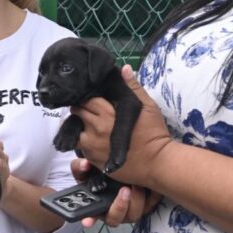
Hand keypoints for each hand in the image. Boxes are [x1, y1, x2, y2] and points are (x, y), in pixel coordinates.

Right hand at [70, 158, 161, 227]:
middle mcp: (113, 212)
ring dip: (136, 200)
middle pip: (116, 217)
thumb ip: (81, 167)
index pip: (92, 217)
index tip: (87, 221)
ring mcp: (129, 211)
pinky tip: (151, 186)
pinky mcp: (145, 206)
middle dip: (120, 206)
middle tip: (124, 190)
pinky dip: (152, 197)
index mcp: (97, 206)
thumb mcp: (86, 170)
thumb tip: (85, 164)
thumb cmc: (100, 174)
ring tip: (137, 184)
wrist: (121, 171)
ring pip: (134, 214)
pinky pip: (151, 205)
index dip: (89, 219)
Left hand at [71, 65, 172, 185]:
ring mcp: (93, 146)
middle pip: (77, 112)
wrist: (159, 165)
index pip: (86, 99)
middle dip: (80, 109)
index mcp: (108, 113)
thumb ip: (134, 87)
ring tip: (87, 126)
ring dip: (77, 126)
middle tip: (88, 110)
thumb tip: (124, 68)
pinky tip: (92, 140)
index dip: (87, 97)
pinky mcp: (93, 160)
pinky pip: (79, 148)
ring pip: (73, 130)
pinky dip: (82, 142)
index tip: (91, 98)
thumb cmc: (155, 133)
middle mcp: (96, 128)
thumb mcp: (147, 106)